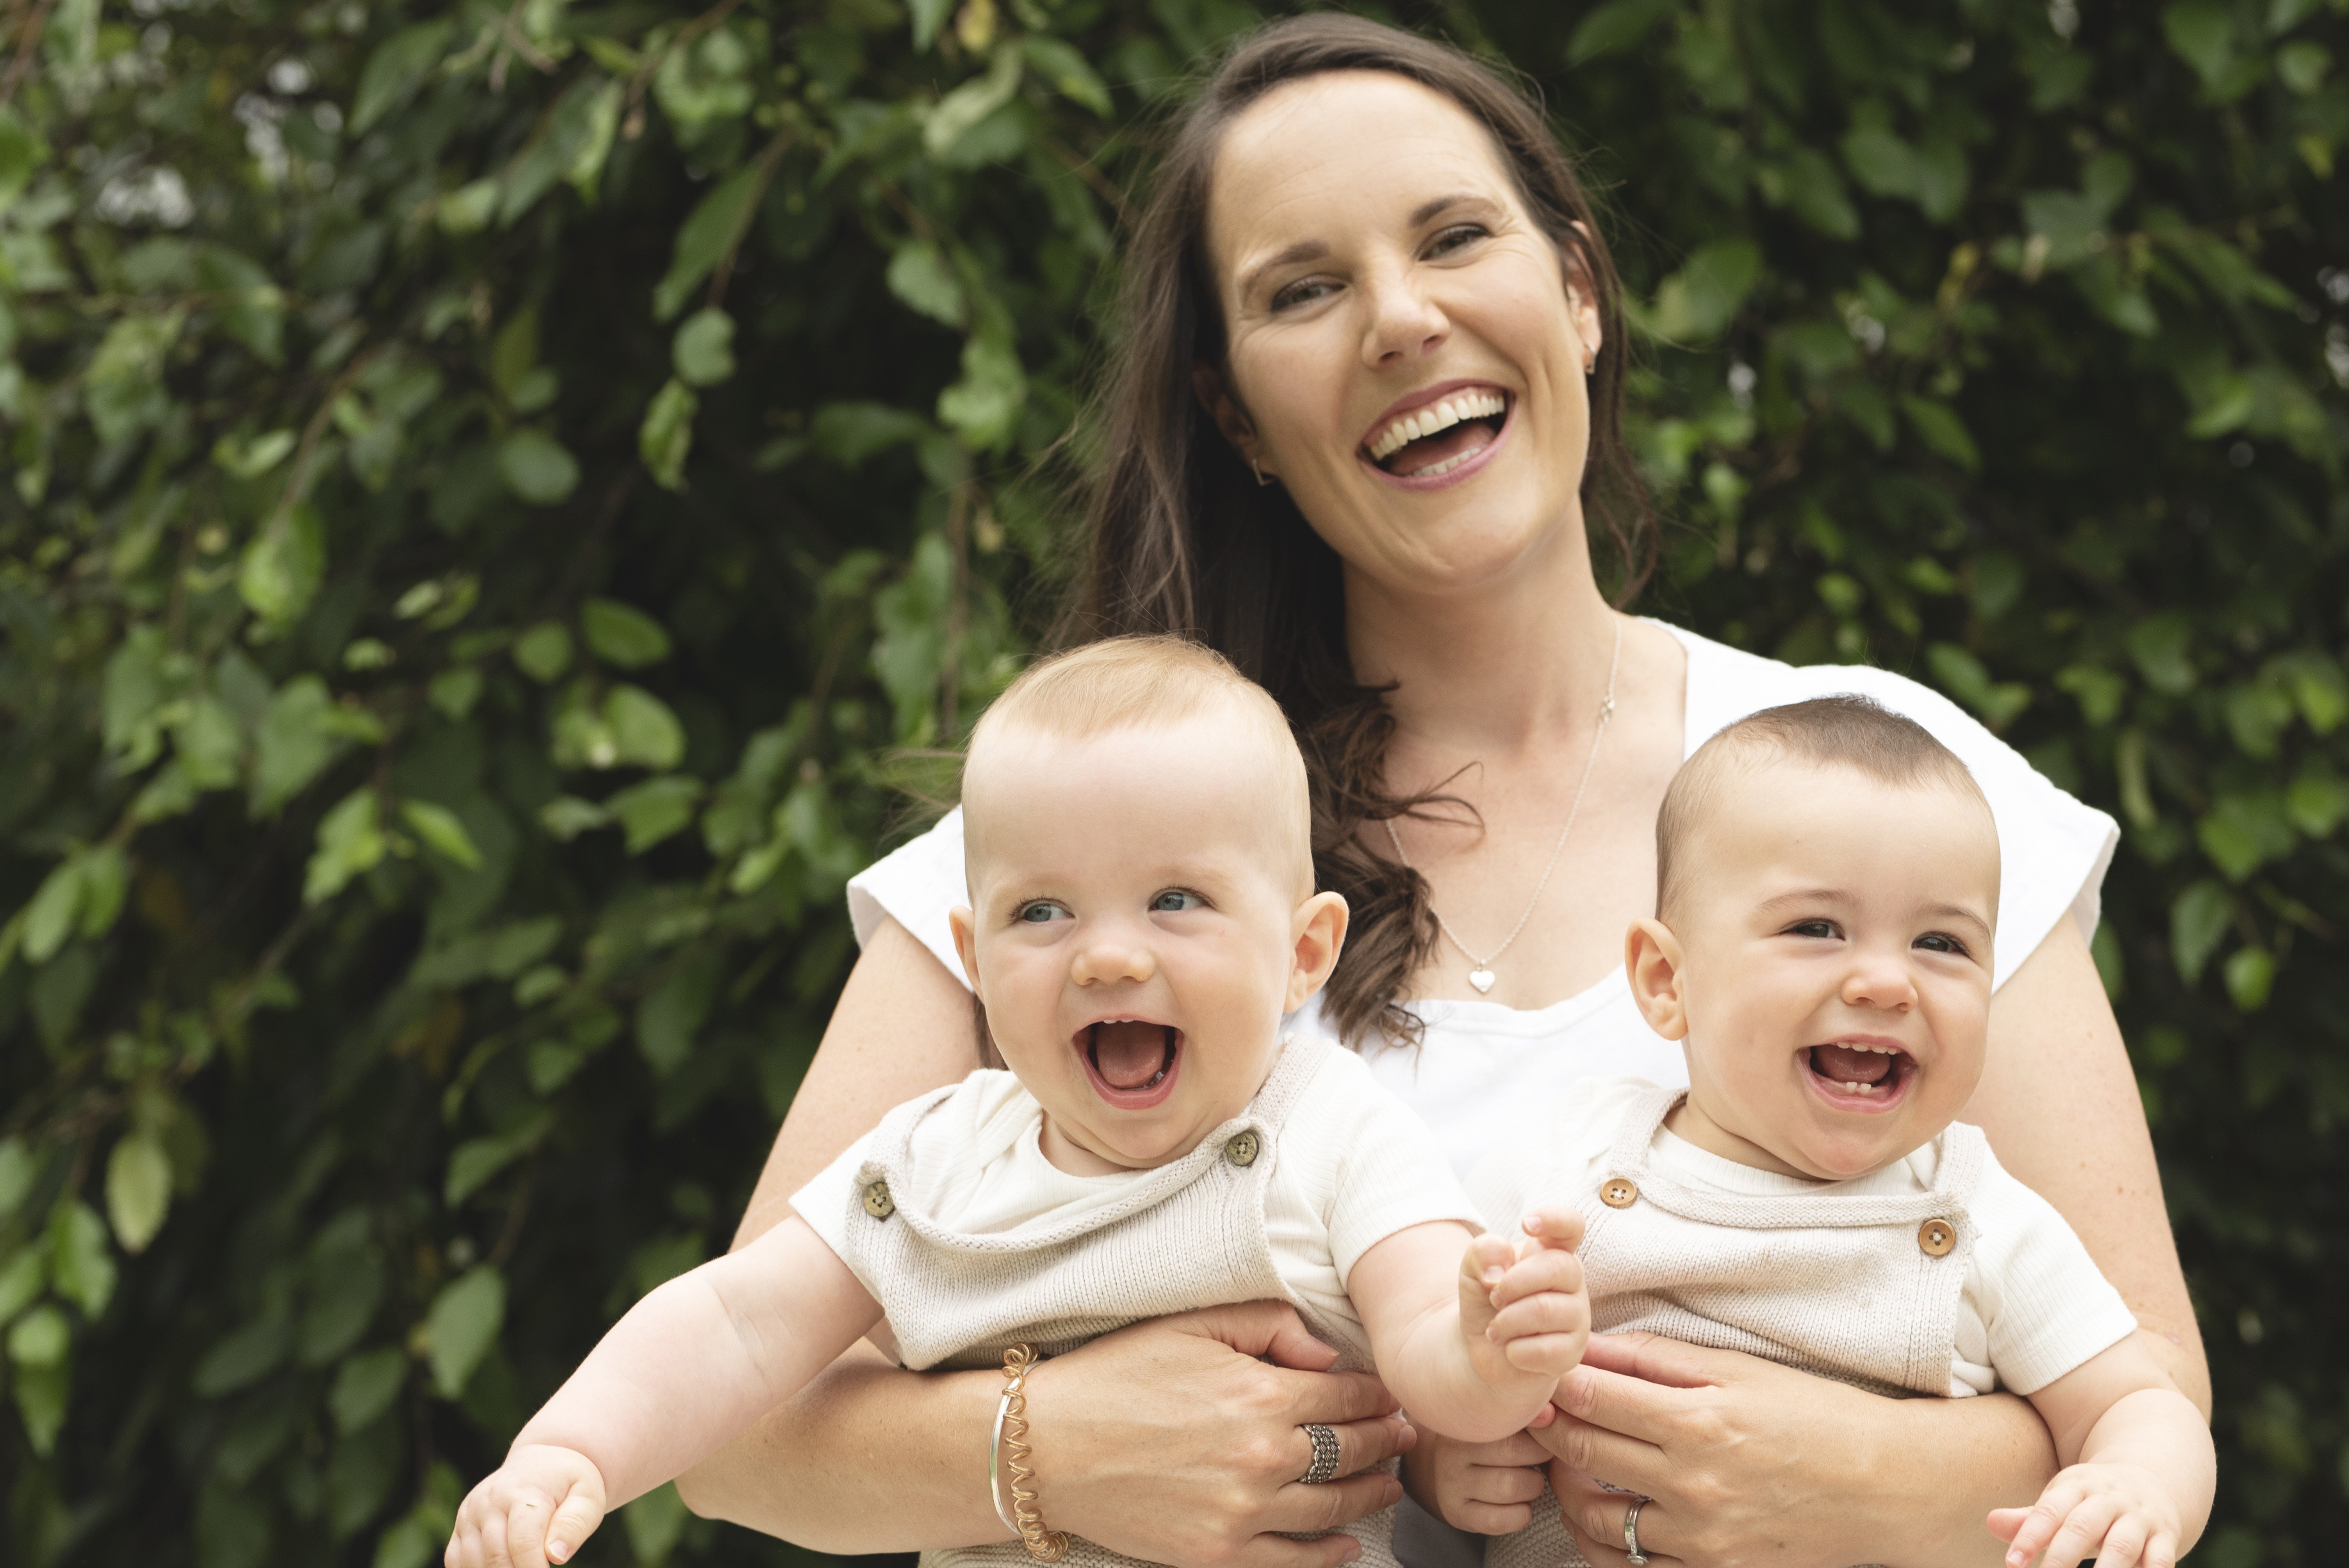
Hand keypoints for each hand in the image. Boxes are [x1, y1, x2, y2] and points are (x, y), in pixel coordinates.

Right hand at [446, 1445, 607, 1567]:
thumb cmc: (568, 1483)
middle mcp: (490, 1500)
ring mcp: (470, 1512)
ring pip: (472, 1561)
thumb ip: (574, 1524)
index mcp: (524, 1490)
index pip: (523, 1541)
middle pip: (496, 1556)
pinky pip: (455, 1560)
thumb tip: (555, 1556)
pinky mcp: (460, 1524)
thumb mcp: (587, 1496)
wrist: (540, 1463)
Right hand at [1019, 1301, 1415, 1567]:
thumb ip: (1268, 1325)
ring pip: (1333, 1507)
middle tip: (1404, 1434)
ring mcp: (1243, 1513)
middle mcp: (1263, 1457)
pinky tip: (1348, 1545)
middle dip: (1385, 1440)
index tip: (1391, 1394)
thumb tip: (1327, 1353)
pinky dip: (1328, 1555)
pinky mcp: (1217, 1553)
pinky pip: (1293, 1560)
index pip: (1346, 1395)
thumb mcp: (1192, 1323)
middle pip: (1351, 1451)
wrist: (1048, 1445)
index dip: (1377, 1394)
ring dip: (1371, 1493)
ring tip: (1388, 1482)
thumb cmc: (1116, 1375)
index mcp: (1261, 1394)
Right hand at [1401, 1428, 1552, 1534]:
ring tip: (1531, 1481)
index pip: (1513, 1418)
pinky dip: (1521, 1515)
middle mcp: (1453, 1450)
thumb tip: (1550, 1413)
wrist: (1452, 1471)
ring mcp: (1451, 1483)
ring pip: (1509, 1487)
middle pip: (1513, 1451)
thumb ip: (1526, 1414)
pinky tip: (1521, 1504)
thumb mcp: (1502, 1422)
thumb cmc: (1491, 1441)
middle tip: (1543, 1460)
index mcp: (1467, 1418)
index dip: (1541, 1431)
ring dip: (1532, 1487)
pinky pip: (1499, 1519)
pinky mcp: (1457, 1513)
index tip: (1549, 1434)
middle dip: (1540, 1459)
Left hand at [1459, 1207, 1589, 1384]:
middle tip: (1494, 1298)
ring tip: (1495, 1329)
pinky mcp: (1572, 1352)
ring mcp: (1577, 1318)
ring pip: (1546, 1311)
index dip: (1555, 1219)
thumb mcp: (1473, 1268)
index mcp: (1551, 1251)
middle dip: (1514, 1283)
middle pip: (1558, 1267)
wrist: (1484, 1347)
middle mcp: (1572, 1282)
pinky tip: (1510, 1349)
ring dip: (1506, 1321)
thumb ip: (1483, 1252)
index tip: (1526, 1224)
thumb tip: (1499, 1270)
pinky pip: (1545, 1350)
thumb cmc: (1486, 1299)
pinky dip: (1514, 1351)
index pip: (1571, 1225)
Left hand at [1532, 1331, 2057, 1567]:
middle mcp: (1692, 1484)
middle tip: (1545, 1416)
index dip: (1556, 1385)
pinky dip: (1602, 1543)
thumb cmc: (1816, 1416)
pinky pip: (1629, 1567)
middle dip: (1552, 1430)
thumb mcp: (1737, 1370)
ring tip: (1570, 1466)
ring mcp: (1700, 1538)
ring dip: (1568, 1490)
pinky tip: (1602, 1516)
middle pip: (1582, 1453)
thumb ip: (1655, 1358)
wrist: (1885, 1487)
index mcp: (1698, 1421)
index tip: (1545, 1378)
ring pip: (1595, 1518)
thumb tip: (1589, 1344)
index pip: (1591, 1398)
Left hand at [1988, 1462, 2183, 1567]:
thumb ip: (2031, 1518)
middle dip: (2061, 1556)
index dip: (2030, 1535)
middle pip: (2083, 1526)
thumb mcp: (2063, 1500)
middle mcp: (2109, 1499)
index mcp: (2077, 1485)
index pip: (2050, 1510)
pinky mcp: (2166, 1537)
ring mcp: (2139, 1517)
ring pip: (2122, 1545)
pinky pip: (2161, 1559)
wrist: (2153, 1480)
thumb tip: (1991, 1522)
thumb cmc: (2092, 1502)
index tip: (2012, 1563)